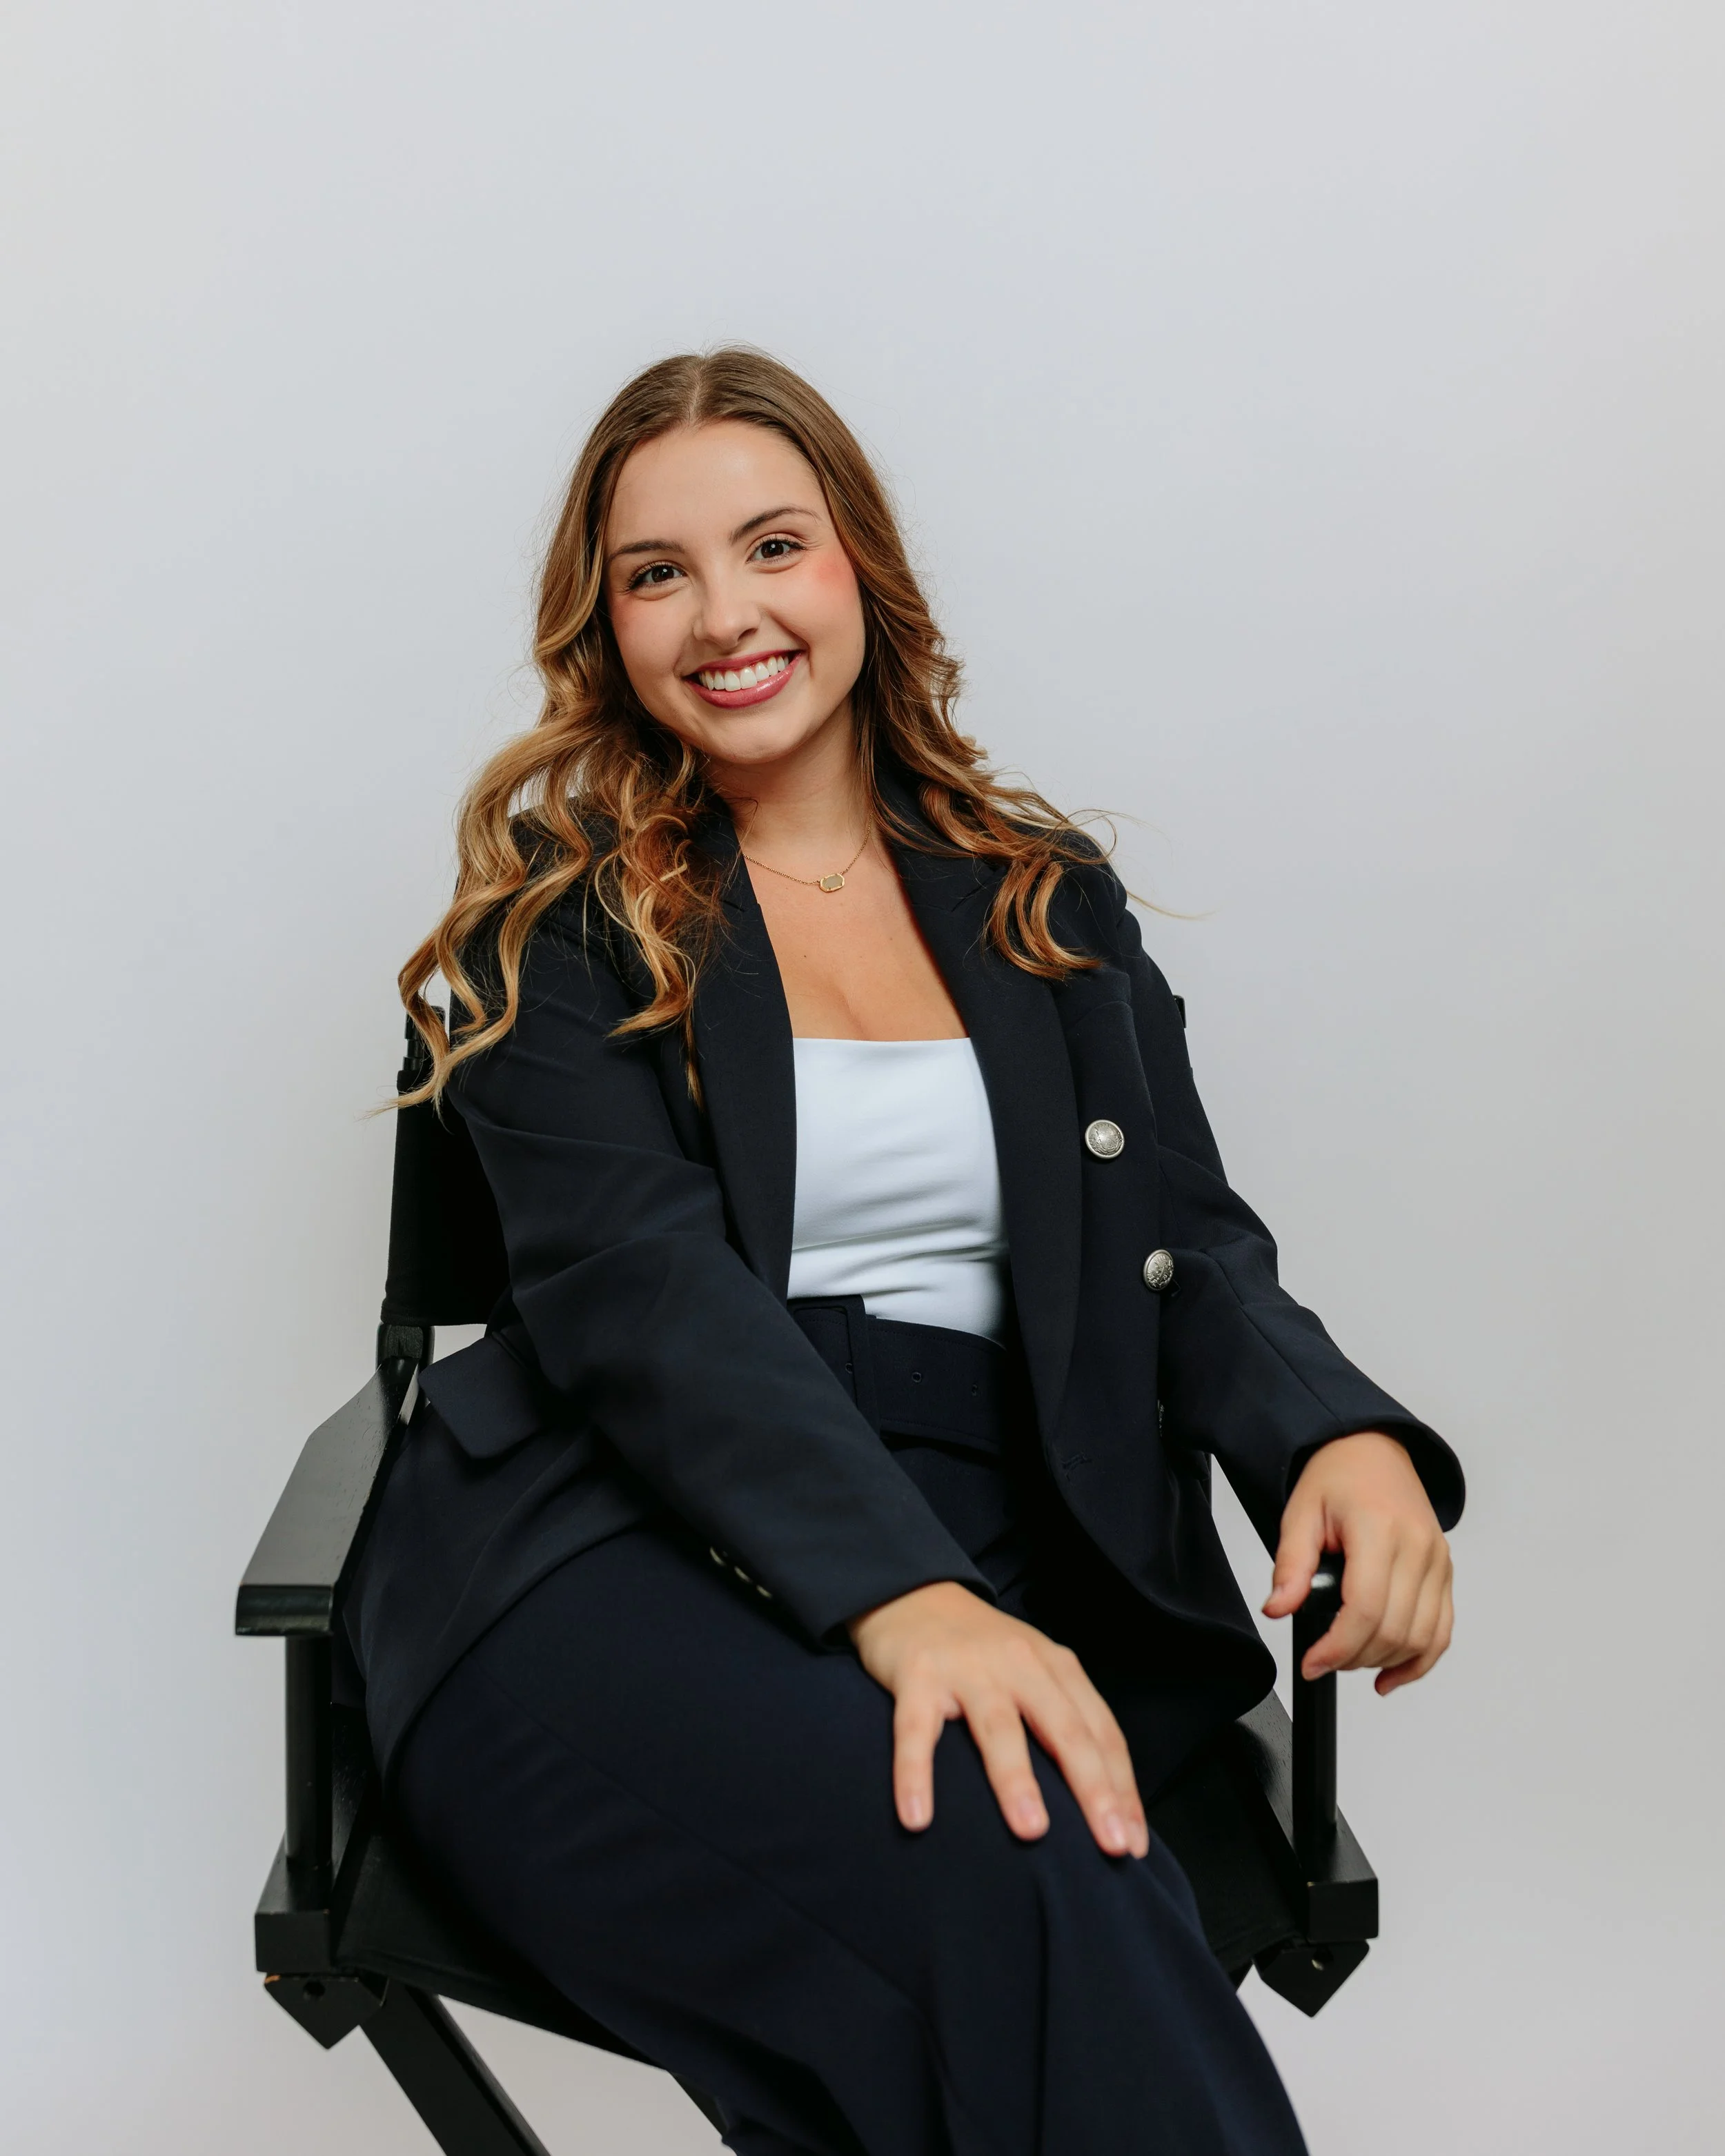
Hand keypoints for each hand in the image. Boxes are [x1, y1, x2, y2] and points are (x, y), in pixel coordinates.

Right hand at [847, 1580, 1148, 1855]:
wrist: (912, 1592)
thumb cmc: (982, 1650)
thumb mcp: (1033, 1672)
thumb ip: (1062, 1721)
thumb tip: (1099, 1805)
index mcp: (1056, 1667)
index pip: (1101, 1732)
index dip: (1121, 1789)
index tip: (1134, 1845)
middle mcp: (1020, 1664)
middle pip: (1064, 1729)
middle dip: (1092, 1788)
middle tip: (1110, 1845)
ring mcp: (968, 1668)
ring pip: (999, 1728)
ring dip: (1017, 1780)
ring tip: (1033, 1831)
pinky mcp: (918, 1675)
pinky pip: (916, 1731)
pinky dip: (916, 1774)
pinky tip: (917, 1817)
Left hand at [1265, 1432, 1453, 1694]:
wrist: (1374, 1449)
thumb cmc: (1338, 1476)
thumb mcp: (1300, 1512)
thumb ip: (1291, 1565)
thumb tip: (1278, 1609)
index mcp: (1379, 1529)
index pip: (1366, 1609)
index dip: (1338, 1648)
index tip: (1313, 1663)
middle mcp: (1418, 1547)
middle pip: (1394, 1631)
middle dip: (1354, 1658)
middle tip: (1323, 1660)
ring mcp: (1438, 1561)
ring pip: (1422, 1638)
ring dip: (1385, 1662)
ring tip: (1349, 1660)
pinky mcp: (1445, 1572)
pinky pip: (1442, 1630)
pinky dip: (1419, 1660)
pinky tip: (1391, 1675)